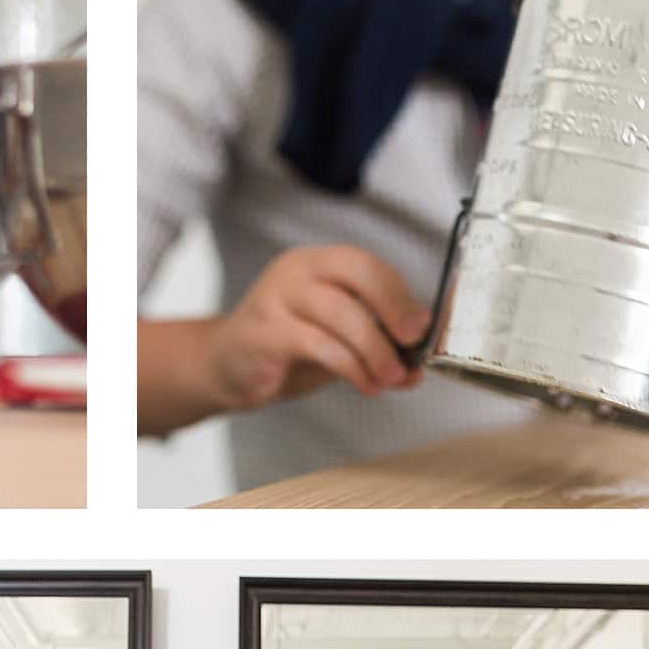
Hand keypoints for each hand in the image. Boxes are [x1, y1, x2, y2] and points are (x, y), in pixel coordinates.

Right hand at [206, 245, 430, 411]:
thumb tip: (418, 367)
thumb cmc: (285, 348)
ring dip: (375, 350)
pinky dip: (350, 367)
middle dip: (393, 308)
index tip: (424, 327)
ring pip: (340, 313)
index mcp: (317, 263)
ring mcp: (275, 299)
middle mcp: (295, 272)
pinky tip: (365, 385)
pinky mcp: (264, 333)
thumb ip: (375, 343)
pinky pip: (318, 344)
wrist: (224, 366)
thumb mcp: (336, 339)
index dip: (399, 293)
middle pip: (356, 274)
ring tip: (390, 378)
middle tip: (413, 343)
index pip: (365, 263)